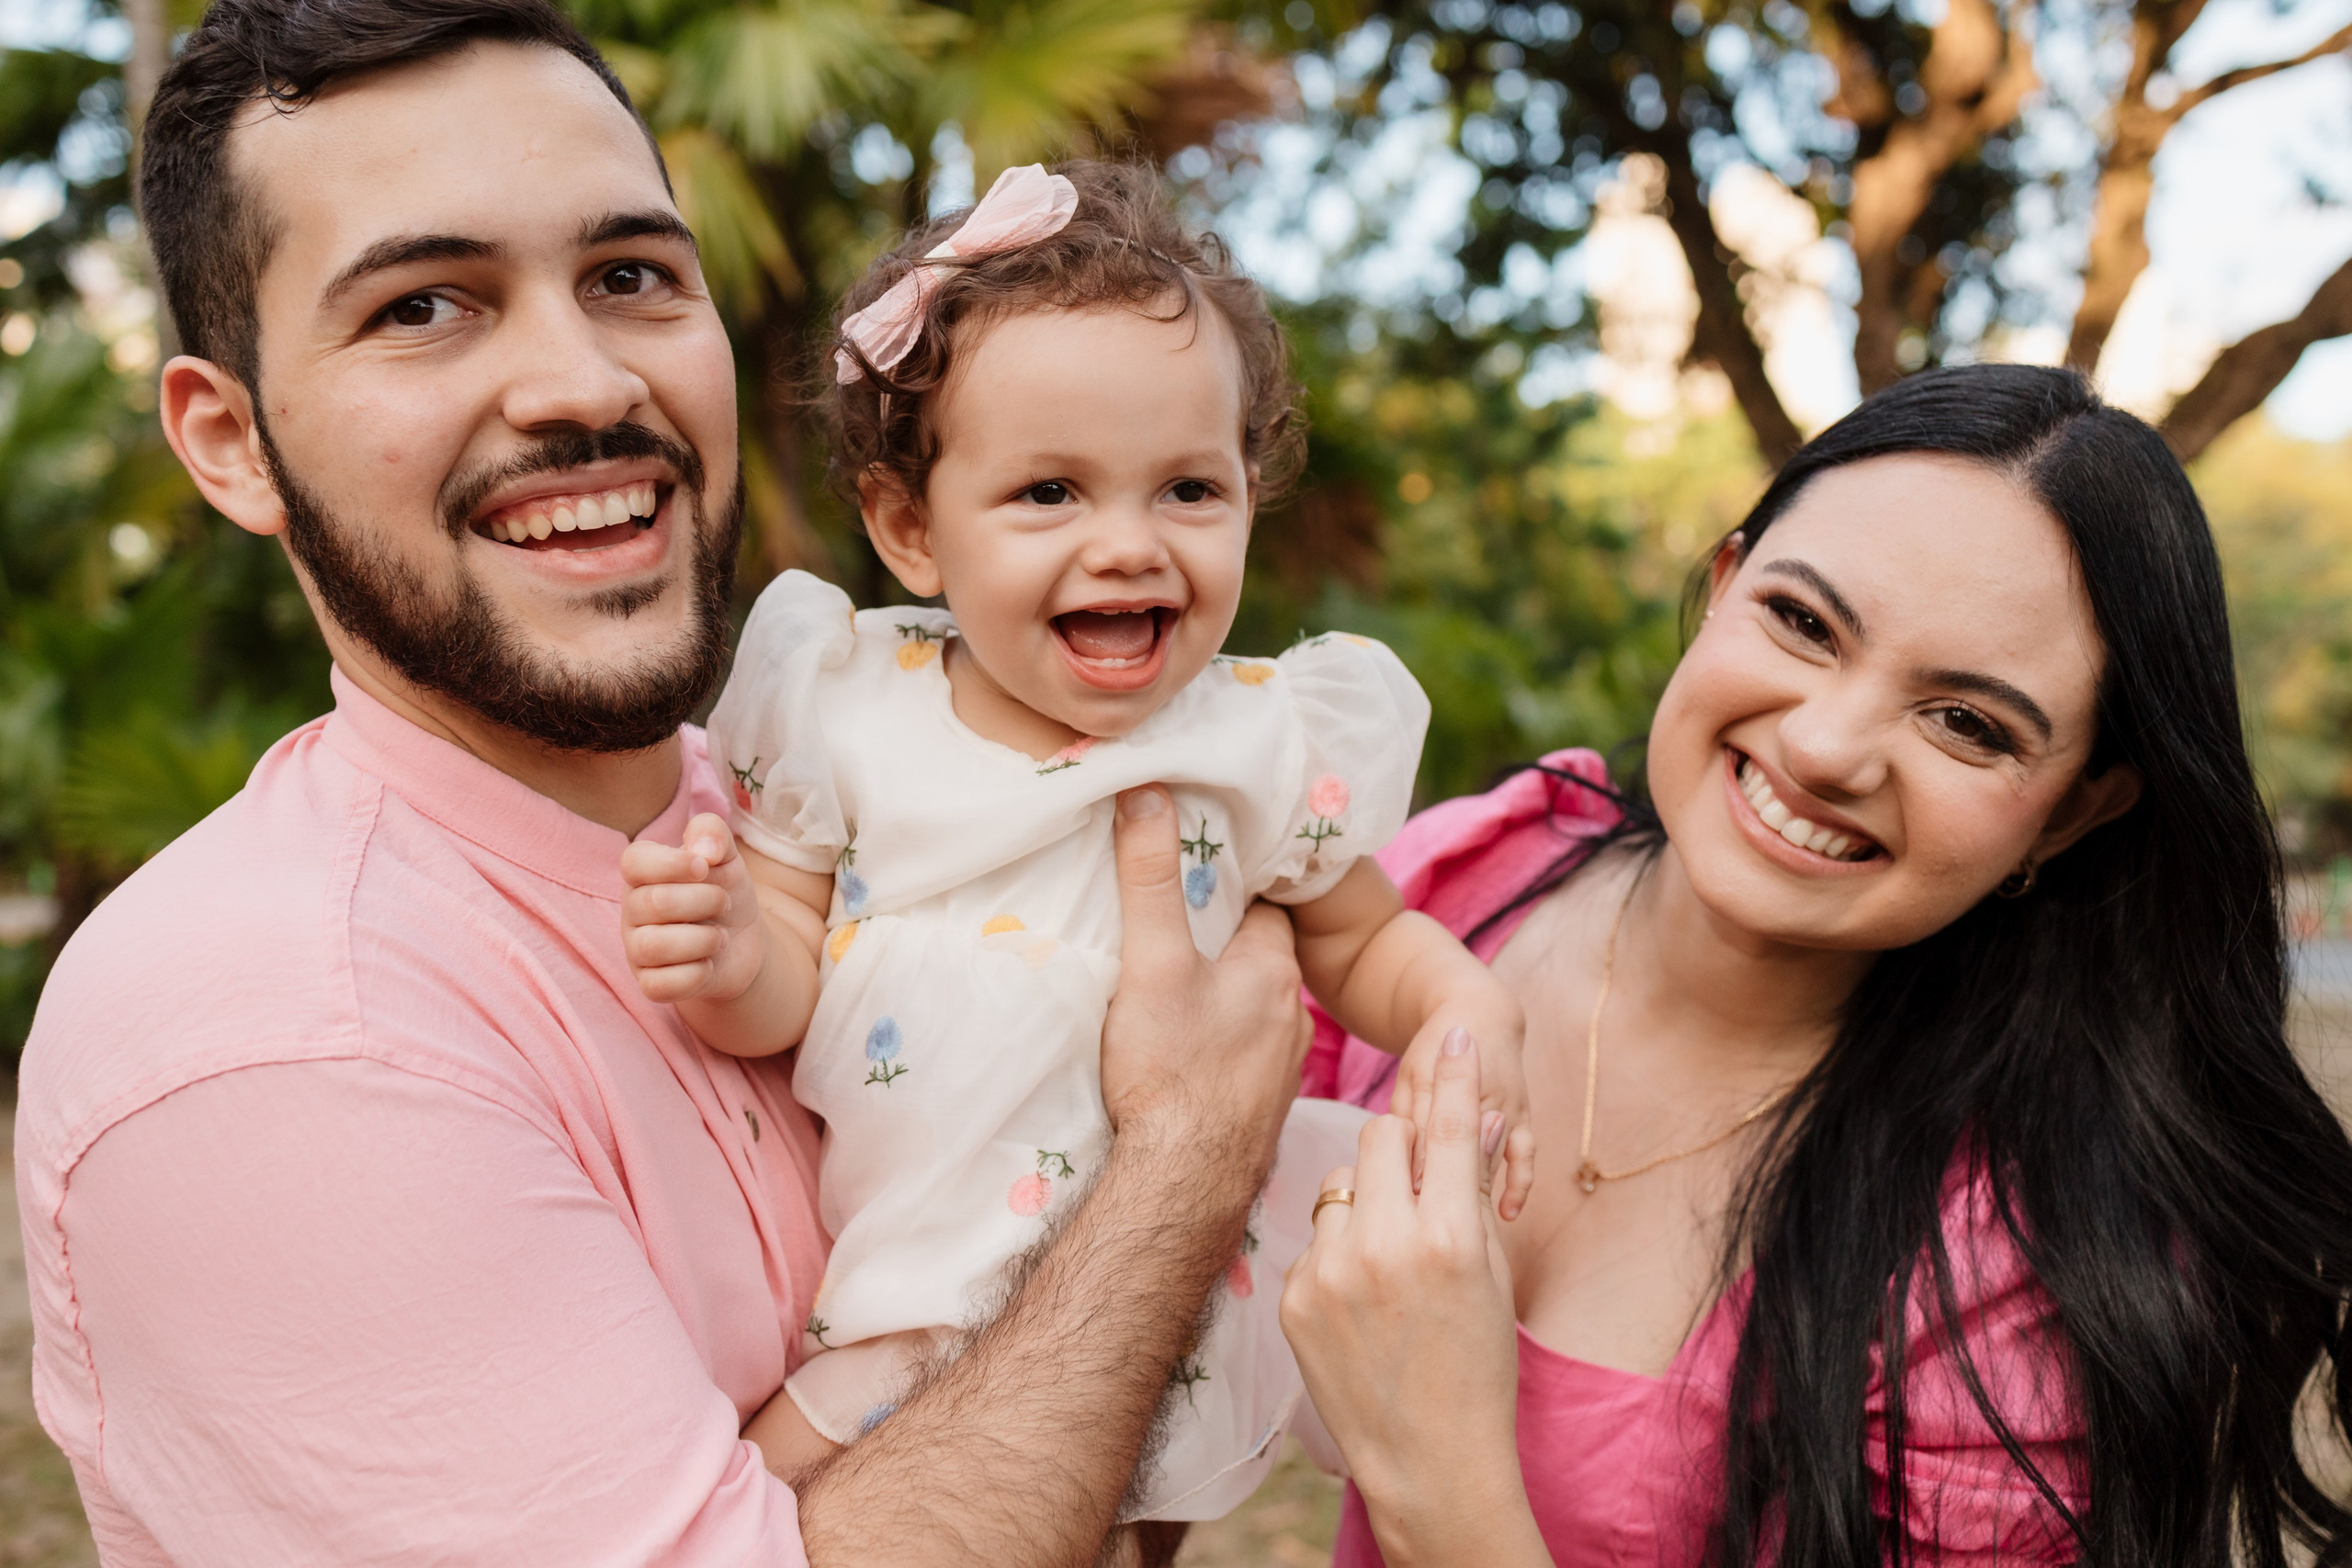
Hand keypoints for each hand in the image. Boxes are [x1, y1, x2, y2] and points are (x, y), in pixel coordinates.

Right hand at [619, 813, 766, 1003]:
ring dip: (704, 939)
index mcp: (642, 873)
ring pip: (655, 947)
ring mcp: (636, 949)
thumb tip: (703, 851)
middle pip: (655, 903)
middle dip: (706, 900)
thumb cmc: (723, 890)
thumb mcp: (725, 854)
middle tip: (725, 902)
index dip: (674, 863)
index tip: (705, 867)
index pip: (634, 861)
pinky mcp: (649, 984)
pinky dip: (697, 974)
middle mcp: (632, 910)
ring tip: (719, 936)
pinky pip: (663, 985)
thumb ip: (711, 832)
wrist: (743, 940)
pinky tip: (708, 964)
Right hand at [1101, 786, 1310, 1180]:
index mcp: (1275, 969)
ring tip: (1178, 992)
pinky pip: (1245, 1059)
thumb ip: (1151, 877)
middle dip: (1225, 942)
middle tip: (1177, 930)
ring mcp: (1280, 1070)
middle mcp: (1292, 1017)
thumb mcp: (1152, 962)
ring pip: (1254, 1011)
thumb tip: (1147, 791)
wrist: (1183, 1188)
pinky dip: (1222, 1048)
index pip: (1266, 903)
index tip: (1200, 871)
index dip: (1233, 884)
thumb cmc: (1172, 1072)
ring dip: (1225, 999)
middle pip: (1260, 957)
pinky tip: (1189, 1058)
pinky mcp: (1259, 1113)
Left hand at [1279, 1035, 1547, 1565]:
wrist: (1430, 1461)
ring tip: (1391, 1261)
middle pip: (1379, 1137)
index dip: (1455, 1074)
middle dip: (1401, 1142)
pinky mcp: (1292, 1298)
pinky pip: (1316, 1239)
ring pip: (1341, 1184)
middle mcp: (1384, 1245)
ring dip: (1366, 1201)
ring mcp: (1329, 1272)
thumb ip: (1474, 1192)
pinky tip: (1362, 1303)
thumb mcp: (1490, 1273)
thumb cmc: (1477, 1367)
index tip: (1453, 1032)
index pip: (1448, 1128)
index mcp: (1448, 1237)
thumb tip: (1481, 1117)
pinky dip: (1340, 1253)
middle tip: (1419, 1174)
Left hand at [1396, 1007, 1535, 1219]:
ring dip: (1473, 1186)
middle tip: (1423, 1222)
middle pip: (1452, 1148)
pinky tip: (1508, 1215)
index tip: (1403, 1205)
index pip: (1419, 1133)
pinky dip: (1518, 1184)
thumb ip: (1408, 1119)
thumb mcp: (1411, 1079)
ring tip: (1456, 1224)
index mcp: (1435, 1081)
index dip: (1411, 1170)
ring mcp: (1503, 1103)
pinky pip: (1524, 1155)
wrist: (1479, 1014)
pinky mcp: (1523, 1116)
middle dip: (1435, 1184)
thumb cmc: (1432, 1052)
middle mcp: (1474, 1093)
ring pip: (1485, 1154)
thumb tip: (1406, 1175)